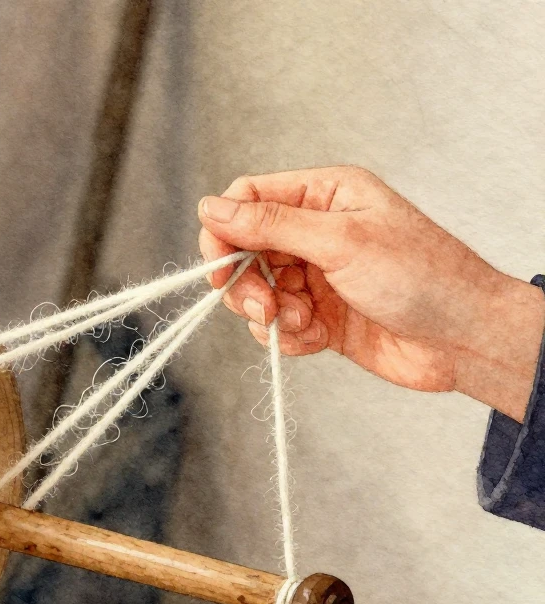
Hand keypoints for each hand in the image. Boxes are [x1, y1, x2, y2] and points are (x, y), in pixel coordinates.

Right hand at [197, 166, 544, 421]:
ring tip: (303, 322)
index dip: (224, 232)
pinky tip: (319, 339)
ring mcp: (316, 276)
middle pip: (244, 252)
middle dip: (247, 284)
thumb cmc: (422, 276)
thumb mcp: (340, 241)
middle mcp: (316, 232)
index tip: (219, 267)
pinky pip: (278, 326)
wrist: (462, 338)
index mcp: (324, 196)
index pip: (248, 199)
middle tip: (265, 305)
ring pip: (256, 293)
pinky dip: (289, 337)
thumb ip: (271, 225)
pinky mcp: (319, 317)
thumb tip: (210, 208)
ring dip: (270, 314)